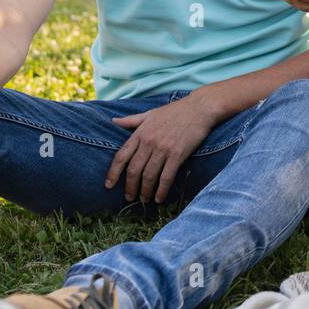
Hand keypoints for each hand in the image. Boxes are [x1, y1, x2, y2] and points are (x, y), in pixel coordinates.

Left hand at [105, 93, 220, 203]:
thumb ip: (131, 120)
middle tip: (129, 197)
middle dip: (130, 187)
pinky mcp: (178, 155)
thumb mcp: (150, 113)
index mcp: (140, 133)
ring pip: (149, 176)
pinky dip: (162, 190)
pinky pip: (167, 177)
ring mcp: (163, 149)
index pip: (121, 157)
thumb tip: (113, 121)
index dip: (113, 173)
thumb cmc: (175, 111)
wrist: (199, 108)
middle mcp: (149, 142)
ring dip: (145, 191)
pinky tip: (159, 198)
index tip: (109, 185)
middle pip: (134, 170)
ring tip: (144, 200)